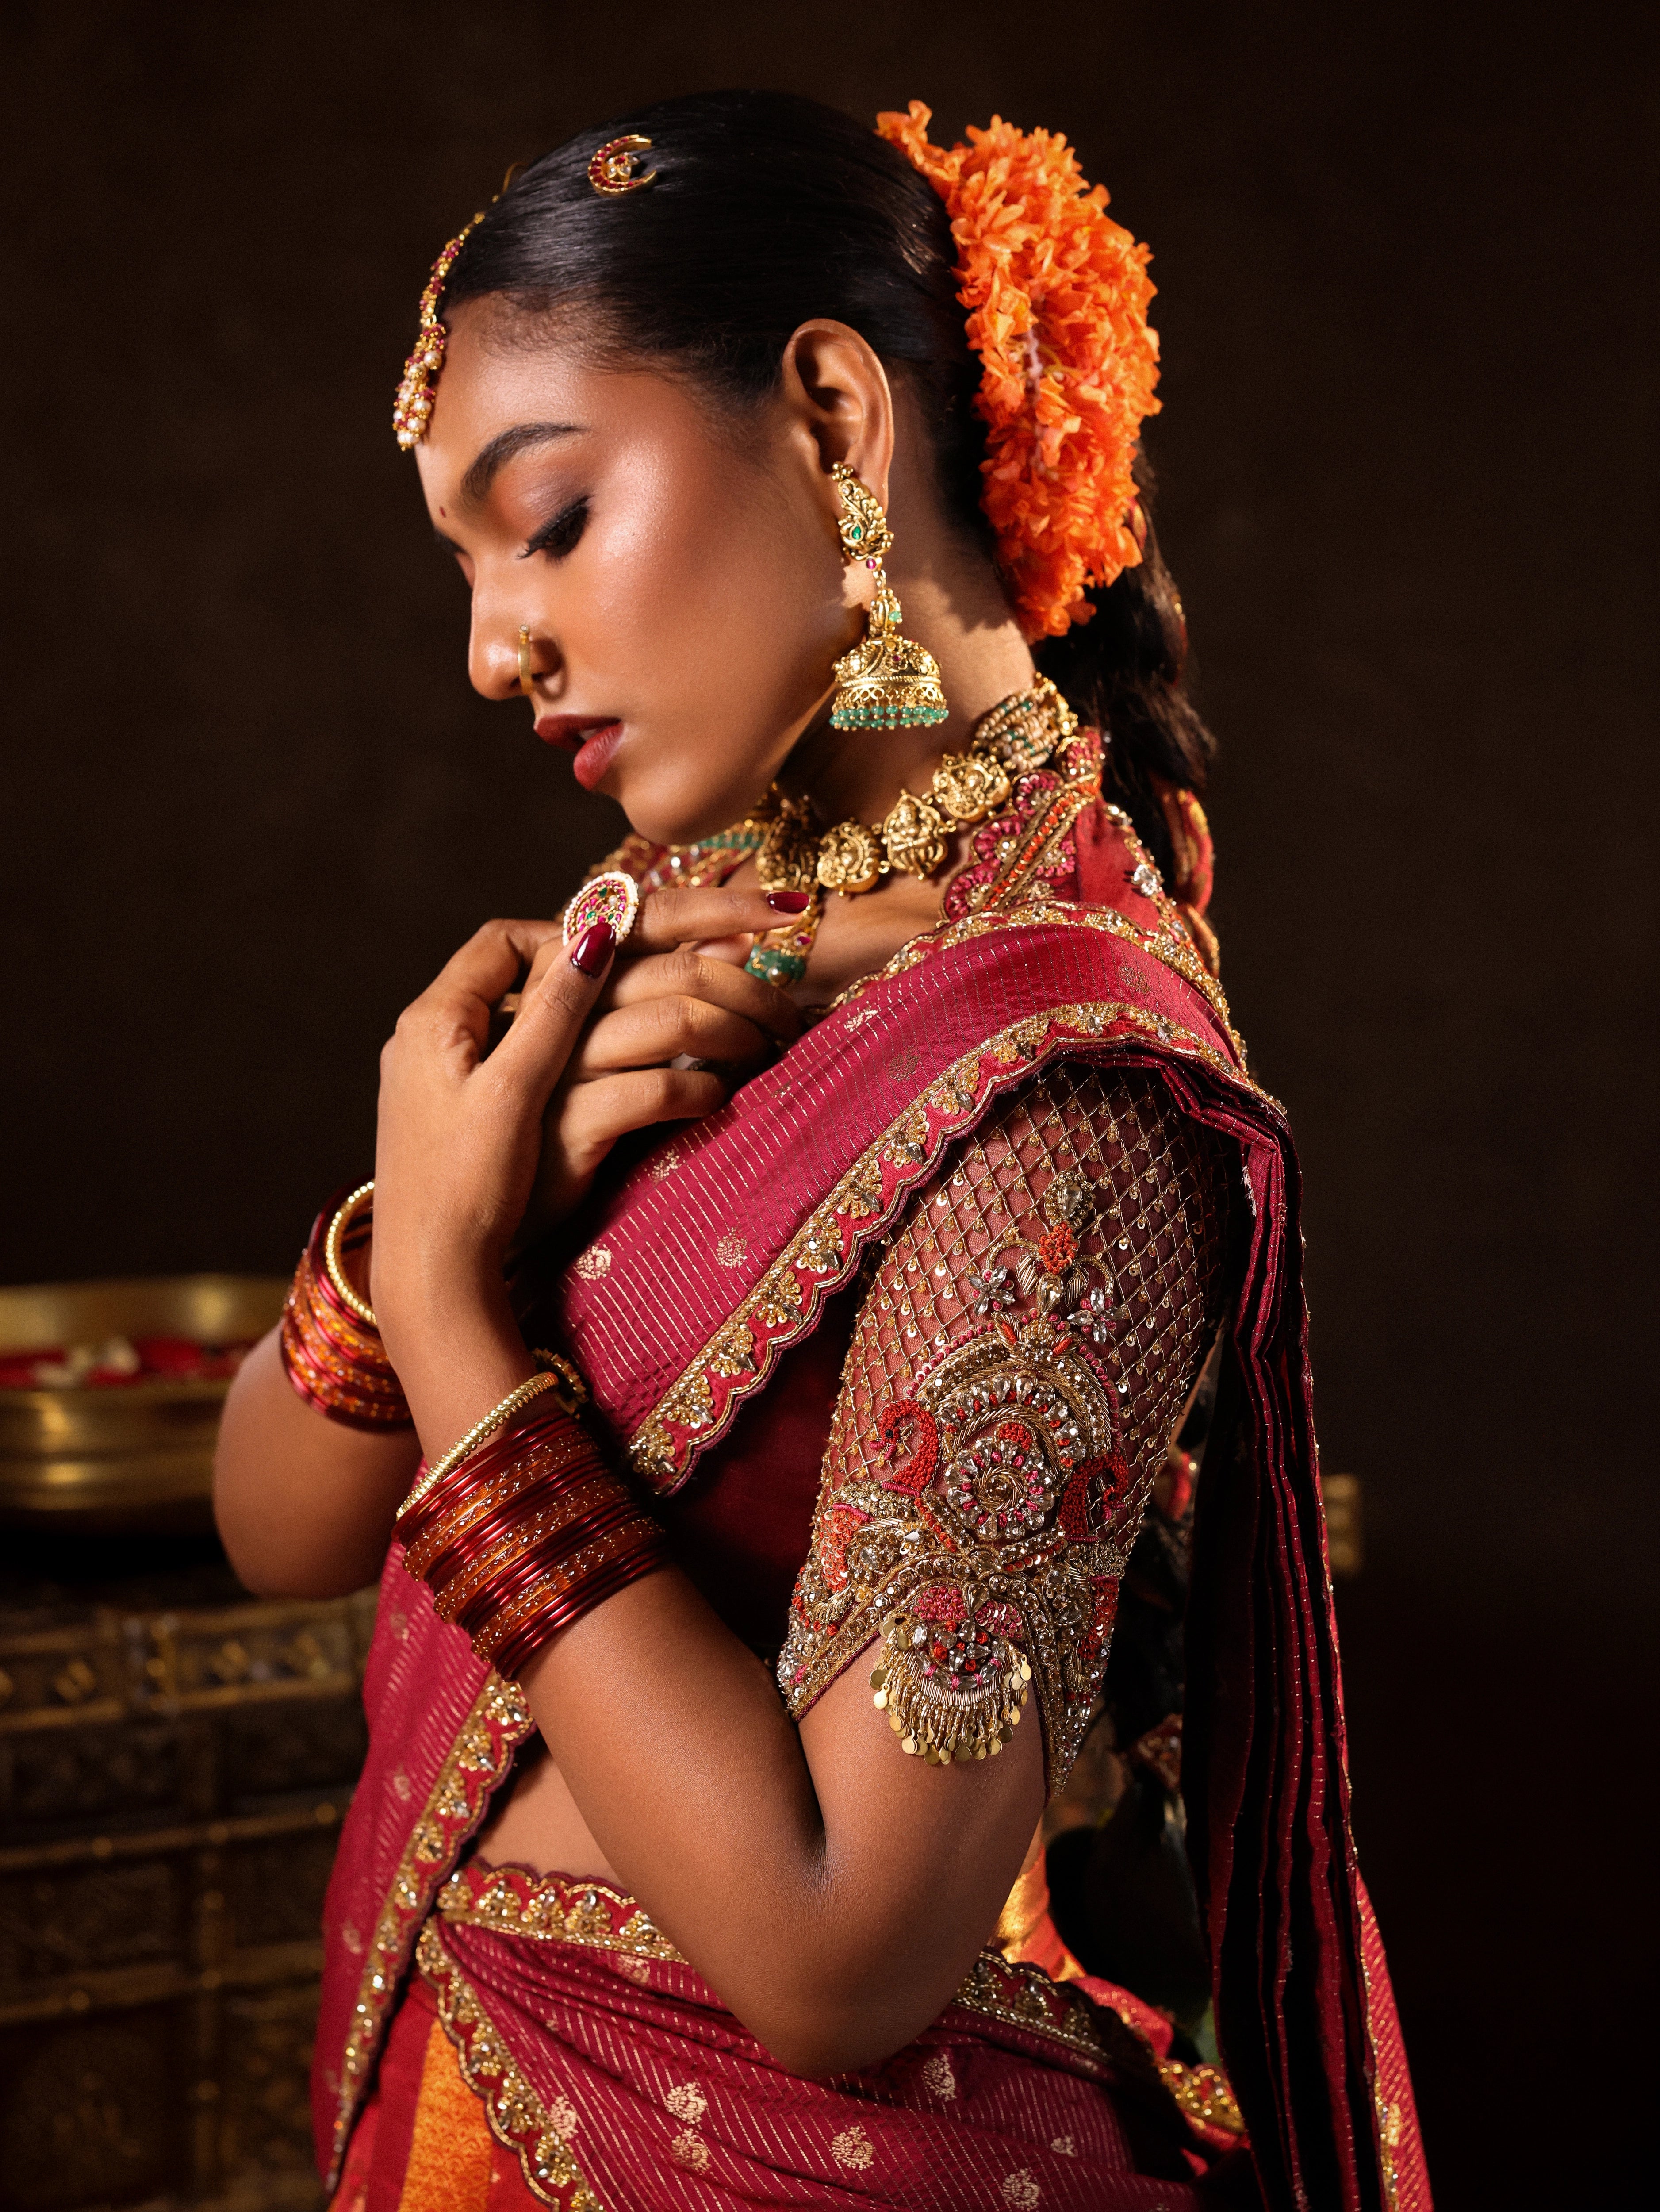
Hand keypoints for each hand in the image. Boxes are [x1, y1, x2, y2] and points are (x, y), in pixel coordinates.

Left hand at [368, 914, 617, 1376]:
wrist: (429, 1275)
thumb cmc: (465, 1187)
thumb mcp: (514, 1091)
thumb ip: (554, 1014)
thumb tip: (595, 934)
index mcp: (434, 1020)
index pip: (501, 941)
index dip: (563, 938)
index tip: (618, 959)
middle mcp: (428, 1039)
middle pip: (508, 976)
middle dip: (570, 979)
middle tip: (629, 992)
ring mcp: (436, 1078)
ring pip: (510, 1019)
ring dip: (563, 1018)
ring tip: (618, 1031)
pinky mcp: (451, 1115)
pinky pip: (505, 1061)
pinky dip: (547, 1057)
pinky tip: (580, 1078)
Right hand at [521, 885, 806, 1234]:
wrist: (492, 1195)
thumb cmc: (561, 1103)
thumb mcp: (609, 1033)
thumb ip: (665, 980)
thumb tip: (739, 940)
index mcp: (570, 967)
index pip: (655, 913)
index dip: (726, 905)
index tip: (790, 906)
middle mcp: (561, 1005)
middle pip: (681, 970)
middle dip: (754, 991)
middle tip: (789, 1022)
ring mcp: (563, 1063)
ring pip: (677, 1020)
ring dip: (739, 1037)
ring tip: (761, 1057)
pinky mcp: (571, 1122)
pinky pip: (660, 1090)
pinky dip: (706, 1091)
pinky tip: (716, 1100)